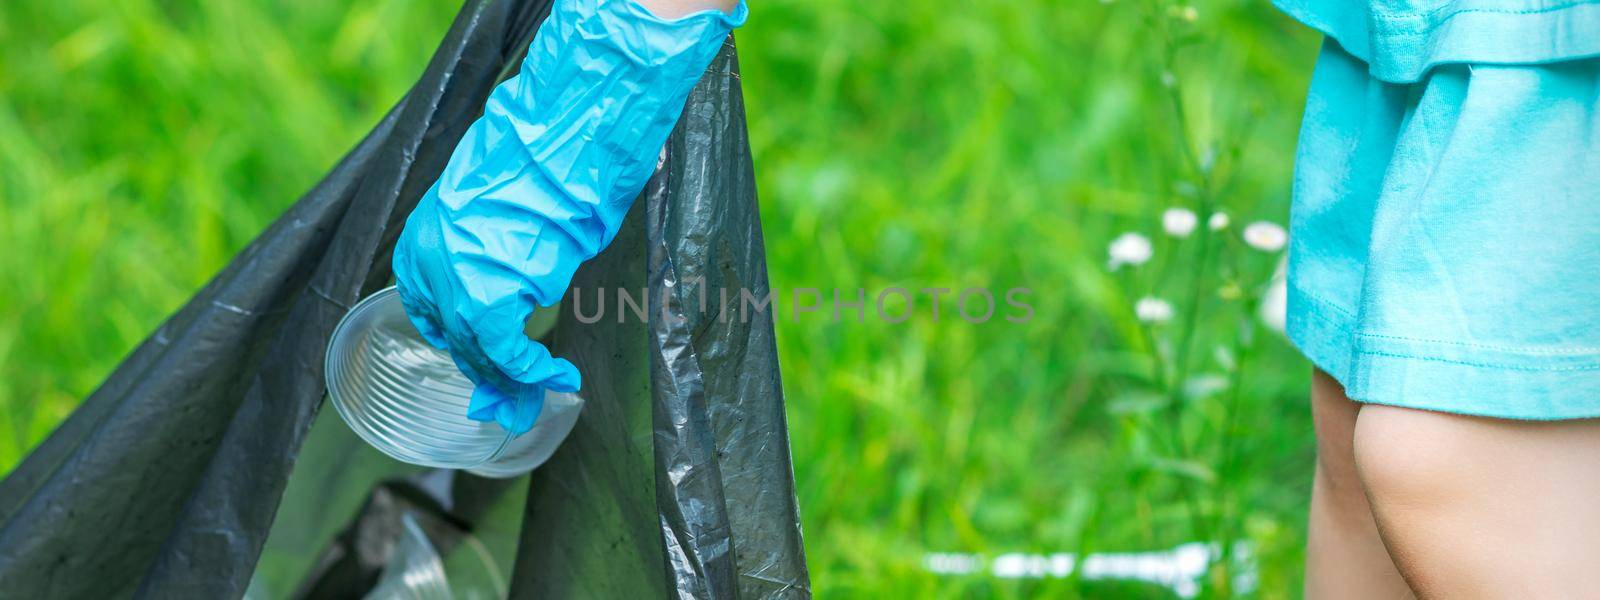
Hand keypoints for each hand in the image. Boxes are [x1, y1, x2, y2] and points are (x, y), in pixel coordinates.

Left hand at [390, 0, 744, 434]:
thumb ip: (499, 258)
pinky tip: (561, 377)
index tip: (492, 372)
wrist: (568, 129)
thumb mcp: (508, 211)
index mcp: (423, 238)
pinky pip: (508, 353)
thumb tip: (519, 295)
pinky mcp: (488, 296)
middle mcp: (429, 261)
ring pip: (479, 354)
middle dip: (491, 378)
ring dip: (517, 382)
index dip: (465, 350)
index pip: (433, 315)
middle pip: (455, 340)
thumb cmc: (550, 156)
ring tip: (547, 395)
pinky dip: (536, 372)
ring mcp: (454, 280)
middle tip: (519, 407)